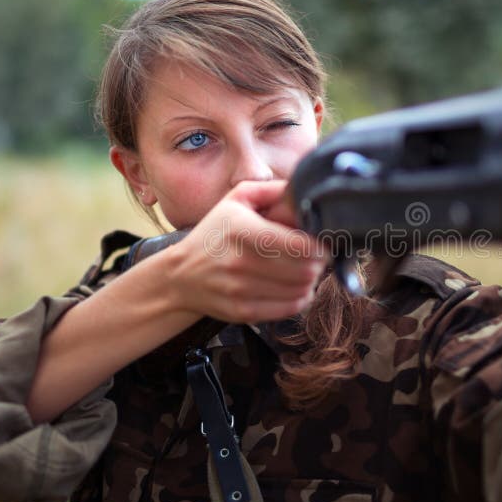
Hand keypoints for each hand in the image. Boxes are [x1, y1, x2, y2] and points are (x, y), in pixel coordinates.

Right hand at [168, 180, 325, 322]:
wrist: (180, 276)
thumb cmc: (215, 234)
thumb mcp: (236, 200)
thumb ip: (272, 190)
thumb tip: (303, 190)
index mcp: (242, 230)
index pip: (299, 245)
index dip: (319, 245)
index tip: (321, 241)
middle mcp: (240, 262)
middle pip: (306, 270)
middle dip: (318, 262)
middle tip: (315, 256)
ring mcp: (241, 290)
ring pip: (302, 290)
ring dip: (310, 280)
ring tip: (302, 269)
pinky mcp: (243, 312)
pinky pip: (290, 308)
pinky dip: (300, 297)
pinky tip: (293, 286)